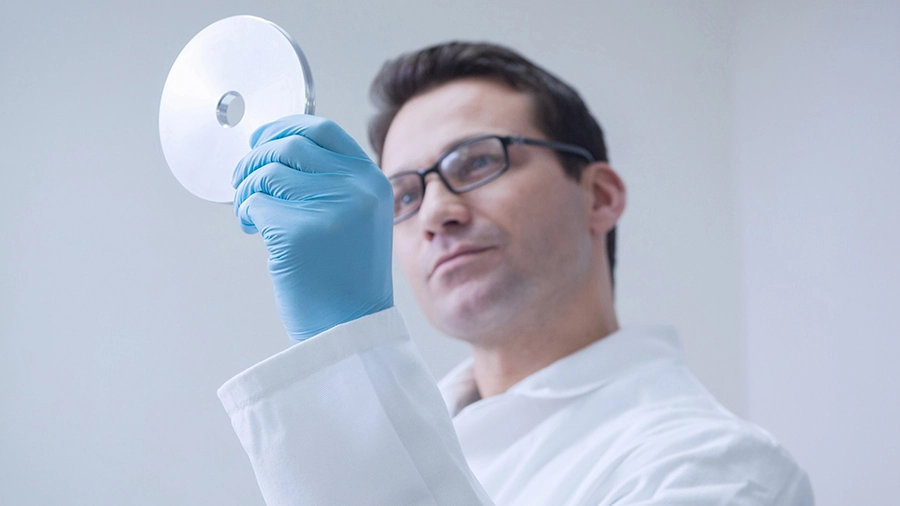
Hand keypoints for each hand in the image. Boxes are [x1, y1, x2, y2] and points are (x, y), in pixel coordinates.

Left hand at [232, 115, 393, 342]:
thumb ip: (335, 182)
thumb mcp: (360, 218)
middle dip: (256, 158)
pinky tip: (251, 229)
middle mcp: (356, 190)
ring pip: (267, 173)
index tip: (263, 139)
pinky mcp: (298, 234)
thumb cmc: (347, 275)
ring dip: (247, 187)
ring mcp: (329, 210)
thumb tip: (279, 149)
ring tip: (248, 210)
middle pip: (290, 146)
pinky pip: (256, 204)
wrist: (350, 326)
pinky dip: (246, 212)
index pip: (323, 131)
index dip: (286, 127)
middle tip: (244, 178)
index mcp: (372, 182)